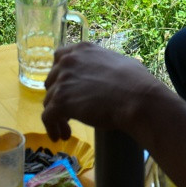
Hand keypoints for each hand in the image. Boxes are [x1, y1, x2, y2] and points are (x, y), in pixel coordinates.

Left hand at [40, 42, 162, 141]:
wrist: (138, 99)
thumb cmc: (137, 83)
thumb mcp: (121, 62)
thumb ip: (107, 64)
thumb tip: (115, 69)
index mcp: (83, 50)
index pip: (59, 57)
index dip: (61, 75)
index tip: (66, 88)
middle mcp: (69, 61)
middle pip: (52, 80)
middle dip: (58, 96)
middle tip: (68, 111)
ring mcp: (63, 80)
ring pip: (49, 100)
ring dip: (57, 115)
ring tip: (67, 130)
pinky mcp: (61, 101)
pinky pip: (48, 116)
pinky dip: (52, 127)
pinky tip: (60, 136)